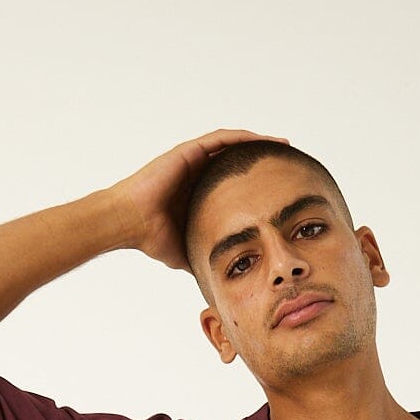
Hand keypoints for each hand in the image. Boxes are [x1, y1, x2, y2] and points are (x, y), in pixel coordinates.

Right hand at [113, 129, 290, 271]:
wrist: (129, 223)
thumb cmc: (151, 239)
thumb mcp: (187, 251)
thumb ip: (203, 256)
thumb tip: (217, 281)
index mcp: (201, 192)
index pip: (236, 184)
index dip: (258, 184)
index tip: (281, 189)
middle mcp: (199, 172)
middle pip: (239, 162)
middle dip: (264, 160)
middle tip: (290, 161)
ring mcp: (193, 159)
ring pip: (233, 145)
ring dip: (259, 143)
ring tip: (283, 144)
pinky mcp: (188, 152)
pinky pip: (220, 140)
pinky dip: (241, 138)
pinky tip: (261, 139)